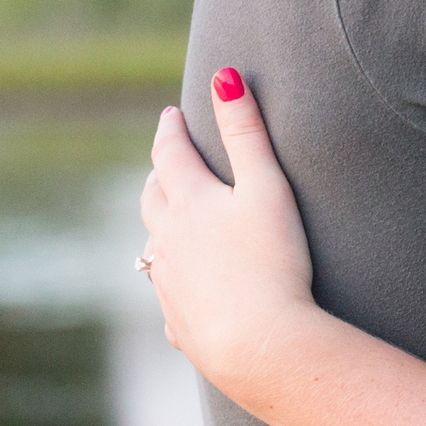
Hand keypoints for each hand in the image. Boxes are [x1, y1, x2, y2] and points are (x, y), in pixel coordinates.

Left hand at [139, 72, 321, 410]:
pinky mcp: (179, 323)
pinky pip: (170, 298)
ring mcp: (168, 285)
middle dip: (159, 175)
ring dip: (161, 228)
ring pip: (154, 247)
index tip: (171, 115)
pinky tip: (185, 292)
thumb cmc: (273, 263)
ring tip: (173, 222)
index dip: (170, 130)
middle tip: (167, 163)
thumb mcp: (266, 188)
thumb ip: (246, 133)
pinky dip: (175, 285)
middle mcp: (167, 241)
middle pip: (152, 198)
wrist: (262, 347)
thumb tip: (224, 77)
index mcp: (187, 202)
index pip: (168, 153)